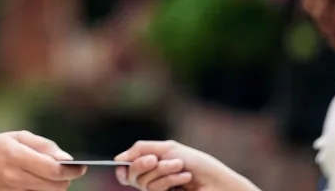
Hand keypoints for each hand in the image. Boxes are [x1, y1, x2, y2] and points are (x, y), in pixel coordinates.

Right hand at [0, 131, 86, 190]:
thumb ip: (44, 146)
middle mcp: (15, 177)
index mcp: (16, 156)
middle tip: (68, 170)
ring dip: (56, 186)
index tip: (83, 166)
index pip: (54, 171)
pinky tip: (39, 181)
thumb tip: (67, 159)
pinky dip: (44, 190)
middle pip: (56, 187)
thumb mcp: (17, 137)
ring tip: (52, 175)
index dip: (73, 170)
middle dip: (67, 179)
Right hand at [114, 141, 259, 190]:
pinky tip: (184, 178)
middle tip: (158, 159)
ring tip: (181, 168)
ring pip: (145, 182)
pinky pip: (155, 189)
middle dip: (145, 164)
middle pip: (133, 174)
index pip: (127, 169)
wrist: (217, 180)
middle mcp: (153, 179)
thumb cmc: (196, 163)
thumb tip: (118, 160)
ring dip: (163, 171)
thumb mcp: (167, 149)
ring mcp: (160, 190)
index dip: (124, 167)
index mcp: (152, 165)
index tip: (123, 165)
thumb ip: (141, 150)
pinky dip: (170, 179)